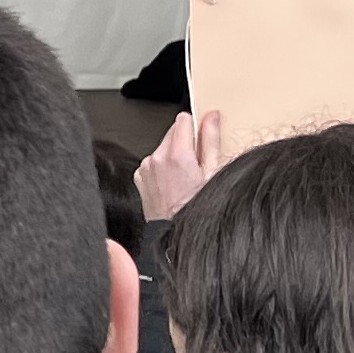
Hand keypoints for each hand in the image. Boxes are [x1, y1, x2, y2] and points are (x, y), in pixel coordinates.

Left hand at [135, 109, 230, 223]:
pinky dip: (162, 168)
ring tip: (185, 178)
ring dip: (174, 156)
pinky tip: (172, 184)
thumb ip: (211, 140)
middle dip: (185, 142)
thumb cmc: (196, 209)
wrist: (174, 235)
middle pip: (173, 132)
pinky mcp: (140, 177)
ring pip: (163, 148)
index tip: (202, 136)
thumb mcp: (213, 174)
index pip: (183, 119)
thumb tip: (212, 117)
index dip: (195, 126)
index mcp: (177, 154)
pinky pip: (153, 163)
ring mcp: (146, 168)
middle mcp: (157, 158)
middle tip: (196, 165)